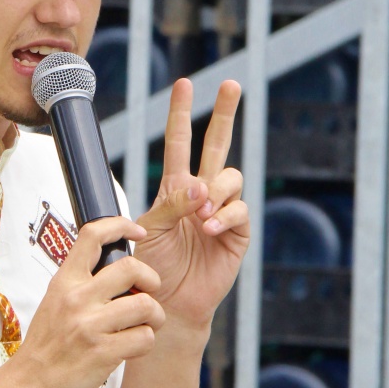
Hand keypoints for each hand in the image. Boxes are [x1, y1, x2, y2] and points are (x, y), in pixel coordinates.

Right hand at [11, 215, 163, 387]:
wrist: (27, 387)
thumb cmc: (45, 346)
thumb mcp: (55, 302)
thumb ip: (82, 284)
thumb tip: (118, 269)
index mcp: (65, 281)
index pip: (93, 235)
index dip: (121, 225)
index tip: (138, 232)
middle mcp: (77, 298)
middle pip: (132, 268)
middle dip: (152, 280)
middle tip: (148, 294)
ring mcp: (90, 325)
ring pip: (146, 305)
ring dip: (154, 317)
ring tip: (144, 325)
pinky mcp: (103, 353)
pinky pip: (145, 338)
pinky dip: (145, 343)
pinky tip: (131, 348)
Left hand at [133, 79, 248, 335]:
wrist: (167, 303)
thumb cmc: (152, 268)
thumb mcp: (149, 229)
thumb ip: (171, 204)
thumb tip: (199, 186)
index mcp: (176, 188)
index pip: (179, 143)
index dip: (181, 114)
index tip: (183, 84)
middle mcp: (202, 194)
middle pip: (217, 145)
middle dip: (224, 113)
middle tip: (229, 84)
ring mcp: (222, 211)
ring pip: (230, 177)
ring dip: (215, 189)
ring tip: (199, 214)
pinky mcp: (238, 233)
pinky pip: (238, 210)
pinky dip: (223, 215)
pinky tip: (208, 227)